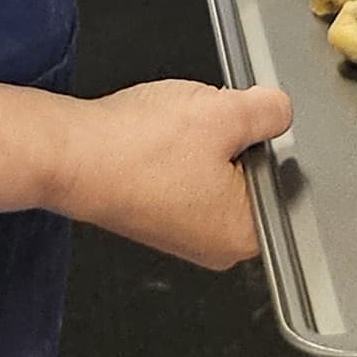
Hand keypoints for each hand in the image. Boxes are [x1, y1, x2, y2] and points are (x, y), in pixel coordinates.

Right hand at [49, 78, 291, 268]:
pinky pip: (185, 174)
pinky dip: (176, 149)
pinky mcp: (157, 215)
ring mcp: (184, 233)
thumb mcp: (224, 113)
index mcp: (246, 233)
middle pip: (251, 174)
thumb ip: (269, 111)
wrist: (71, 156)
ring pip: (216, 169)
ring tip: (176, 130)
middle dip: (233, 138)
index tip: (241, 125)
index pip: (284, 179)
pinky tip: (158, 136)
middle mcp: (218, 245)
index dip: (264, 140)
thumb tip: (279, 111)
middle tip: (204, 124)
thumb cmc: (139, 150)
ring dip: (203, 140)